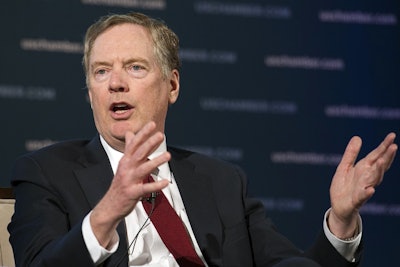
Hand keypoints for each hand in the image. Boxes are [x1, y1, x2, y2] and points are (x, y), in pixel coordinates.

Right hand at [91, 121, 169, 246]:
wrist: (110, 205)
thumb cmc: (120, 184)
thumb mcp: (123, 164)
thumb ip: (129, 148)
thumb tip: (130, 133)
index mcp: (126, 160)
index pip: (134, 143)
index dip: (143, 133)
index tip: (152, 124)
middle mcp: (127, 168)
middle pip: (139, 153)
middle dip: (150, 143)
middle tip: (160, 135)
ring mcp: (129, 180)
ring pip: (143, 169)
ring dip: (156, 161)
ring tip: (167, 155)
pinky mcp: (133, 192)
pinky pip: (146, 188)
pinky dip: (156, 185)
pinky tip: (165, 182)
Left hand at [328, 132, 396, 237]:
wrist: (338, 206)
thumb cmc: (343, 186)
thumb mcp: (344, 167)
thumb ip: (351, 154)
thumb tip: (357, 137)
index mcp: (364, 168)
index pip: (376, 155)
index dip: (384, 146)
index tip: (392, 135)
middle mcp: (367, 178)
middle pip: (379, 166)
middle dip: (386, 157)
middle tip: (394, 146)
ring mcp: (363, 188)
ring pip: (374, 179)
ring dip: (378, 171)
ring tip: (381, 161)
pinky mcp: (357, 200)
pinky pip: (363, 196)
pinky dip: (367, 193)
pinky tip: (371, 189)